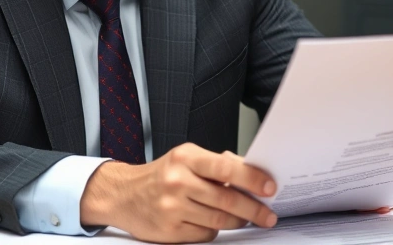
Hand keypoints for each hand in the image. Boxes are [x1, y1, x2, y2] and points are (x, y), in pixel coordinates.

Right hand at [80, 143, 278, 242]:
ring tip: (244, 218)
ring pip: (219, 220)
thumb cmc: (161, 175)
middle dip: (253, 209)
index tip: (269, 187)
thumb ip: (216, 164)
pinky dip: (213, 230)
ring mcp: (172, 207)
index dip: (251, 178)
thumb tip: (251, 172)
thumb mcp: (185, 159)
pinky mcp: (169, 230)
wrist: (123, 195)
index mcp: (185, 158)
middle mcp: (177, 181)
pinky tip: (210, 222)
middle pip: (226, 199)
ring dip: (237, 221)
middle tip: (268, 214)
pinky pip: (205, 234)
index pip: (224, 168)